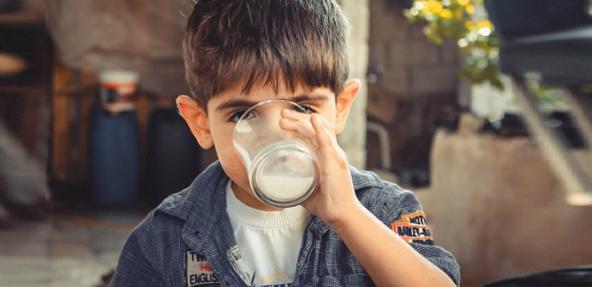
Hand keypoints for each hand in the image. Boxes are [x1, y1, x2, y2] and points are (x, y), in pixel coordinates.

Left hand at [279, 109, 361, 226]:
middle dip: (297, 120)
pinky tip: (313, 120)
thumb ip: (297, 184)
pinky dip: (320, 129)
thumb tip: (281, 185)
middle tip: (282, 114)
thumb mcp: (307, 190)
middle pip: (315, 129)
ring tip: (285, 117)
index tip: (284, 122)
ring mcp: (335, 156)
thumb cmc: (328, 204)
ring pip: (319, 131)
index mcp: (327, 157)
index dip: (299, 126)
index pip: (313, 135)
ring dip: (302, 122)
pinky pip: (327, 142)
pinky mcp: (334, 162)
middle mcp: (332, 153)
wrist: (342, 214)